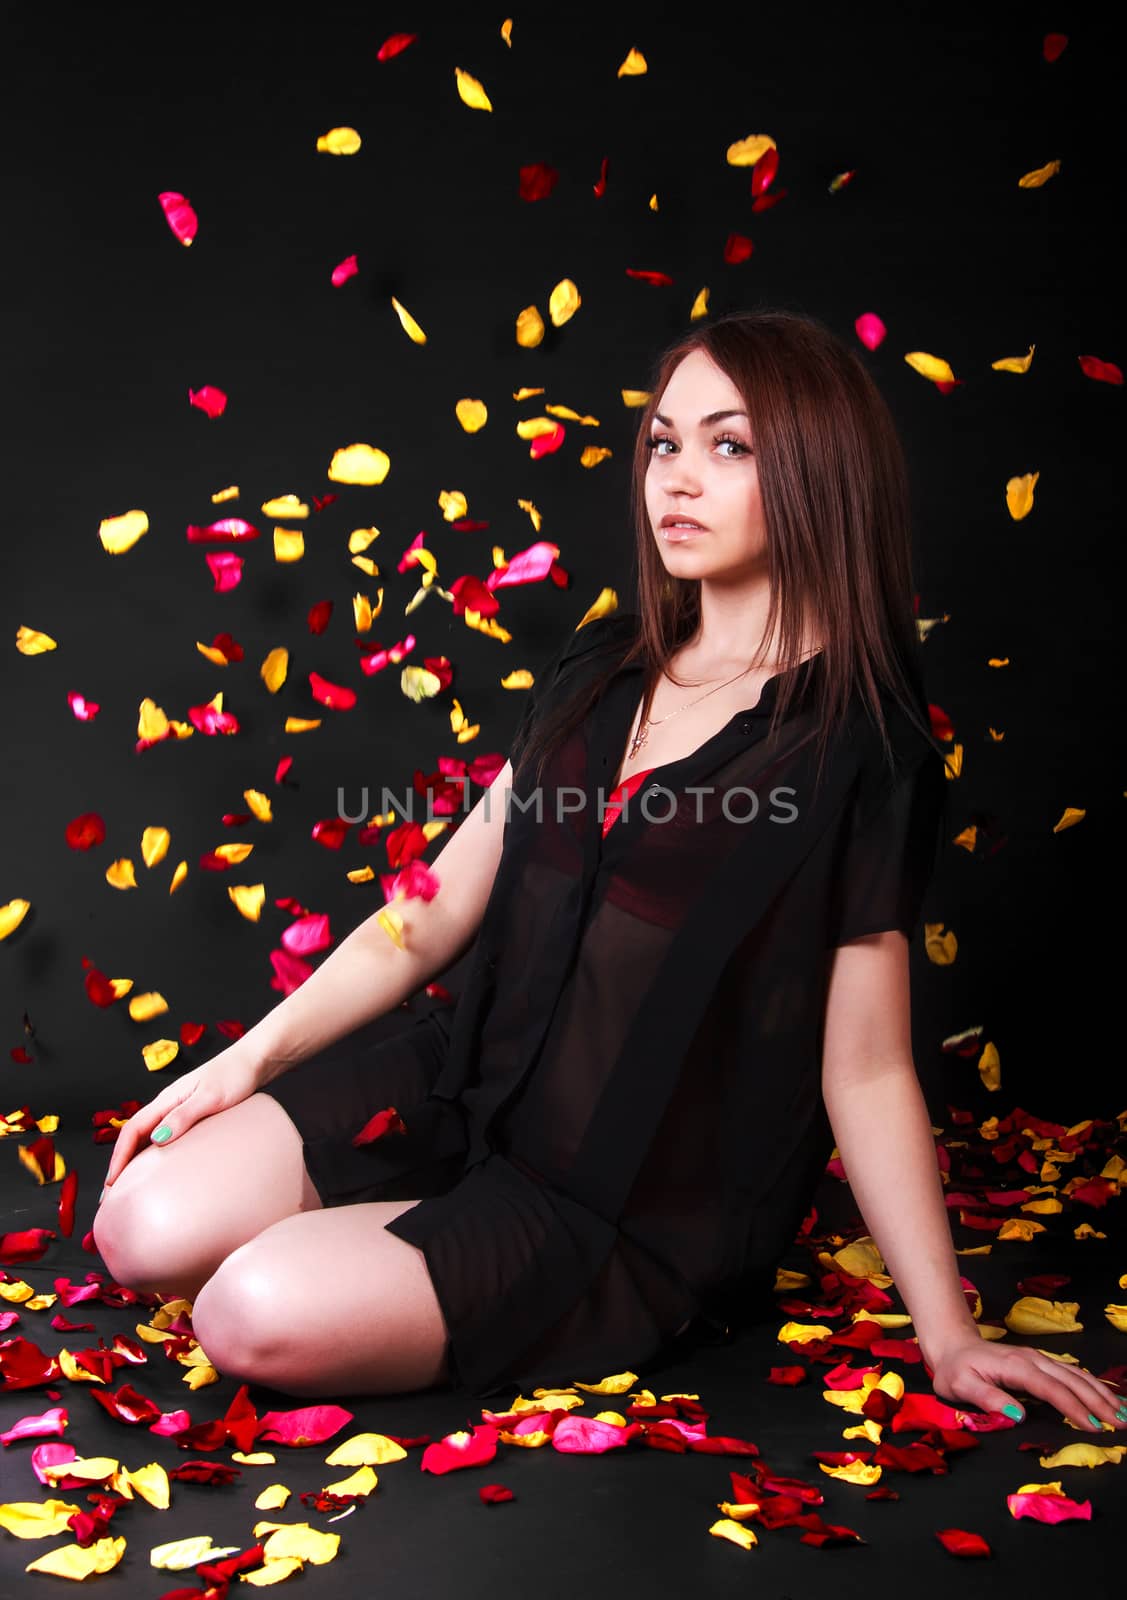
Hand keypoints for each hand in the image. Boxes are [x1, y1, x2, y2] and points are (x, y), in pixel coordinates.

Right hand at [101, 1045, 264, 1189]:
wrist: (254, 1061)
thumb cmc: (235, 1075)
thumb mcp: (210, 1097)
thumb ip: (184, 1116)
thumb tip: (156, 1140)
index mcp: (167, 1099)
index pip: (132, 1129)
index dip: (119, 1156)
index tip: (111, 1182)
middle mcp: (168, 1104)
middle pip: (134, 1135)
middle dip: (120, 1162)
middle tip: (114, 1194)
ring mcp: (179, 1109)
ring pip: (147, 1136)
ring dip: (136, 1159)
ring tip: (132, 1186)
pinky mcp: (192, 1115)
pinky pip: (165, 1136)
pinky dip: (155, 1153)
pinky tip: (162, 1168)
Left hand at [926, 1334, 1126, 1431]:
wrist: (953, 1344)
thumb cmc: (955, 1369)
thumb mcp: (961, 1386)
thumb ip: (988, 1399)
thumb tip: (1019, 1415)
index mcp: (1016, 1367)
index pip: (1052, 1390)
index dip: (1073, 1408)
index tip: (1093, 1428)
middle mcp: (1033, 1360)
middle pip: (1072, 1381)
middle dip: (1099, 1402)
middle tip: (1122, 1423)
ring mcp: (1039, 1359)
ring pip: (1077, 1375)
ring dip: (1101, 1393)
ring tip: (1124, 1413)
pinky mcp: (1041, 1363)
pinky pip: (1072, 1373)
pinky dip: (1093, 1385)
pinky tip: (1107, 1396)